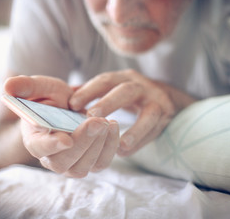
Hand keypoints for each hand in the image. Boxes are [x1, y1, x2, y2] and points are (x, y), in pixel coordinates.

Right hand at [4, 75, 119, 177]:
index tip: (65, 139)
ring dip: (98, 146)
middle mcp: (51, 158)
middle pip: (63, 163)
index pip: (39, 148)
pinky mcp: (89, 162)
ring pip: (83, 167)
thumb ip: (25, 86)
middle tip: (98, 121)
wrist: (67, 106)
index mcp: (34, 139)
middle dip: (82, 143)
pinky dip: (111, 147)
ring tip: (108, 121)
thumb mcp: (39, 87)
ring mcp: (70, 163)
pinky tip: (114, 126)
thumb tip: (8, 86)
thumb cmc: (50, 98)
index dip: (50, 146)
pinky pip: (101, 163)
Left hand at [69, 69, 195, 156]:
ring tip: (119, 144)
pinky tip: (125, 151)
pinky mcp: (165, 116)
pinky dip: (140, 142)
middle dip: (108, 102)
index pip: (105, 80)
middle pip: (126, 91)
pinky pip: (154, 130)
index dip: (89, 90)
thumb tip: (62, 94)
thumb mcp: (112, 88)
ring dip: (134, 129)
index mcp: (123, 78)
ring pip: (149, 113)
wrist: (166, 97)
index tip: (71, 103)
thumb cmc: (129, 95)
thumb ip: (90, 92)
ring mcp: (156, 101)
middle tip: (91, 116)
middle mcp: (141, 86)